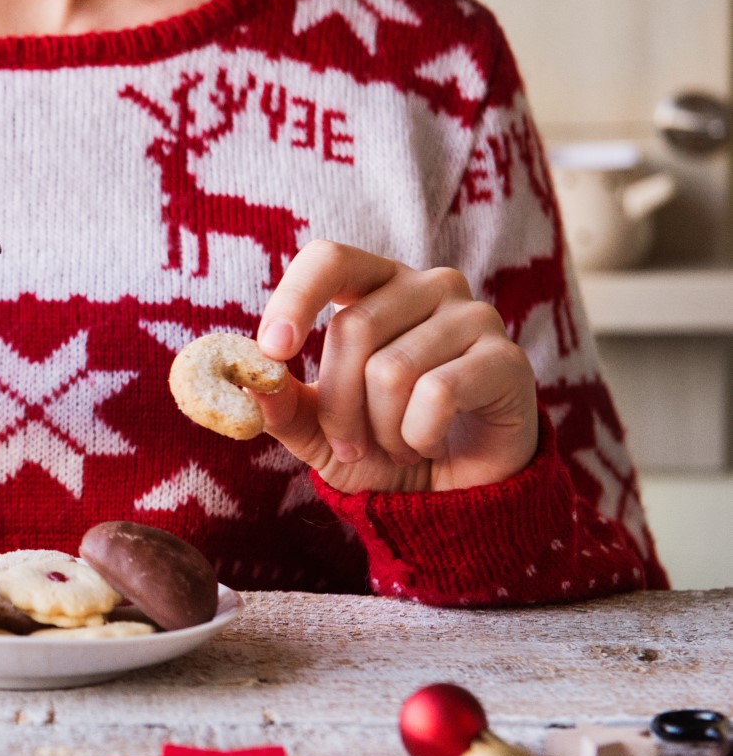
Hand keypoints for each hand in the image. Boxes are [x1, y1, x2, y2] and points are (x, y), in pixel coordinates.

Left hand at [253, 240, 537, 492]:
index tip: (271, 350)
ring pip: (392, 369)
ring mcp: (473, 316)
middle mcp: (428, 285)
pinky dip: (420, 435)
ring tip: (401, 445)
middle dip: (339, 405)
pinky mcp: (507, 359)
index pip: (329, 258)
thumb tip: (248, 383)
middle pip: (354, 328)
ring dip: (383, 430)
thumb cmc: (383, 448)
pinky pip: (439, 394)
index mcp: (375, 286)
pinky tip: (432, 445)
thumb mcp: (319, 432)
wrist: (457, 496)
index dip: (295, 298)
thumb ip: (283, 405)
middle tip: (352, 444)